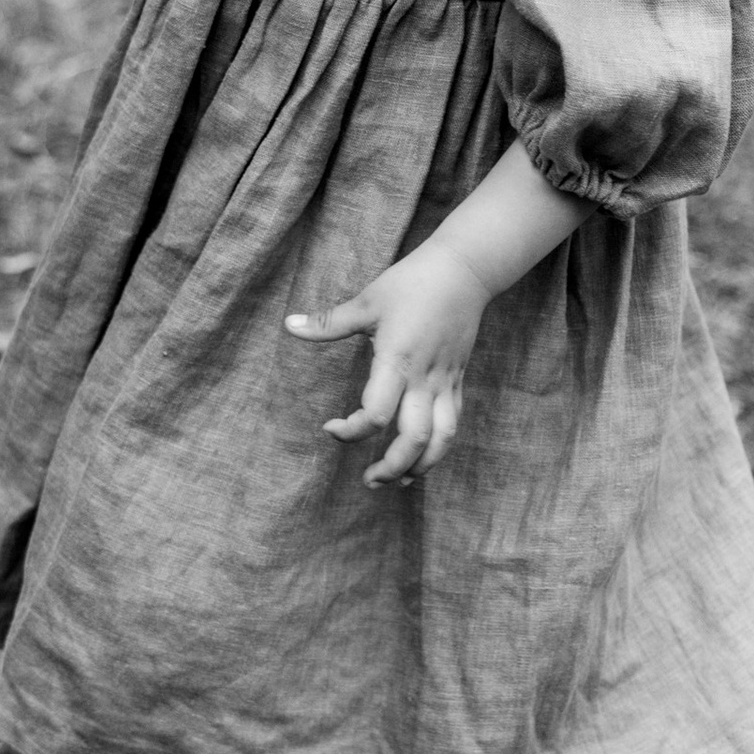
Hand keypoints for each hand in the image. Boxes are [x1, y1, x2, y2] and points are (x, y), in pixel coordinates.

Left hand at [286, 238, 491, 484]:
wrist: (464, 271)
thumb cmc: (412, 284)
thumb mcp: (367, 301)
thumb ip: (329, 322)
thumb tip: (289, 326)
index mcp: (397, 360)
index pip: (376, 414)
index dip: (351, 431)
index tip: (330, 428)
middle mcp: (424, 378)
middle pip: (414, 439)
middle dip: (390, 467)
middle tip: (367, 480)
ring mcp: (446, 382)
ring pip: (442, 439)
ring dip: (421, 466)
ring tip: (397, 482)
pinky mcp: (458, 380)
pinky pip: (453, 424)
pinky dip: (438, 447)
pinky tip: (422, 457)